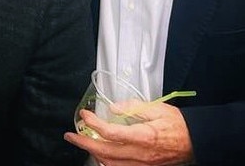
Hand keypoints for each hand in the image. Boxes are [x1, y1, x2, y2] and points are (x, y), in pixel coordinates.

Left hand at [64, 102, 193, 165]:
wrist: (197, 141)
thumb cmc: (178, 124)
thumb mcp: (156, 108)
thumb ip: (132, 107)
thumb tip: (112, 108)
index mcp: (143, 136)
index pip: (109, 133)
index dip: (93, 123)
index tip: (84, 114)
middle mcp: (140, 154)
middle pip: (104, 151)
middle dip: (83, 143)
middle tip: (70, 135)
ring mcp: (142, 164)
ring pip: (110, 164)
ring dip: (93, 153)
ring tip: (83, 143)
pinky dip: (107, 163)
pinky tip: (101, 156)